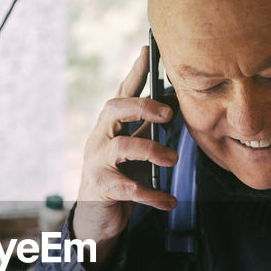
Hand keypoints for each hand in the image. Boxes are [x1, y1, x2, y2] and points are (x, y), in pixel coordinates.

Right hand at [72, 46, 178, 263]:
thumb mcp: (134, 151)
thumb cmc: (119, 180)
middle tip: (169, 115)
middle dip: (143, 106)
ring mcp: (96, 163)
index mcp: (109, 127)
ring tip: (174, 160)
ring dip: (153, 150)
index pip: (121, 93)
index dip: (135, 72)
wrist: (96, 220)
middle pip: (114, 108)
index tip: (148, 51)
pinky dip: (153, 194)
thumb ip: (146, 130)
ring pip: (123, 146)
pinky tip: (169, 201)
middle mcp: (98, 139)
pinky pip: (129, 187)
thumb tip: (173, 102)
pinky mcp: (101, 188)